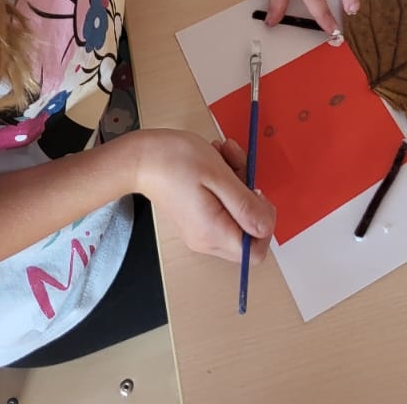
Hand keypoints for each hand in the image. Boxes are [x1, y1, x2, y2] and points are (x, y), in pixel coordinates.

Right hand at [134, 129, 274, 262]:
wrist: (141, 158)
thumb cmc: (176, 160)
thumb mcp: (218, 176)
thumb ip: (245, 205)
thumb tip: (266, 226)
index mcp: (213, 233)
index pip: (255, 252)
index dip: (265, 223)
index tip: (256, 192)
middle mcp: (207, 240)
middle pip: (247, 231)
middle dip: (250, 194)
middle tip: (240, 165)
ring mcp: (200, 230)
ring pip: (236, 214)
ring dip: (238, 180)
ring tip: (225, 154)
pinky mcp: (196, 218)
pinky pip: (222, 206)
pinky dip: (225, 182)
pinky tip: (217, 159)